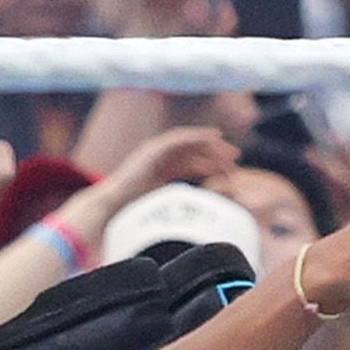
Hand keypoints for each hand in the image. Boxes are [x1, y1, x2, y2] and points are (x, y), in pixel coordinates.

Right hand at [93, 124, 237, 209]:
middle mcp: (159, 159)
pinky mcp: (152, 150)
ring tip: (228, 151)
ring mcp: (155, 152)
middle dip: (215, 153)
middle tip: (235, 158)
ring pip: (189, 143)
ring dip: (210, 145)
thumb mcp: (166, 206)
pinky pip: (178, 139)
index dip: (210, 164)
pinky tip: (212, 138)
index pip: (191, 163)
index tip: (230, 170)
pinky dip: (195, 136)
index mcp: (162, 170)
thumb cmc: (134, 213)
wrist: (113, 208)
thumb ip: (181, 204)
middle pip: (192, 151)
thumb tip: (202, 213)